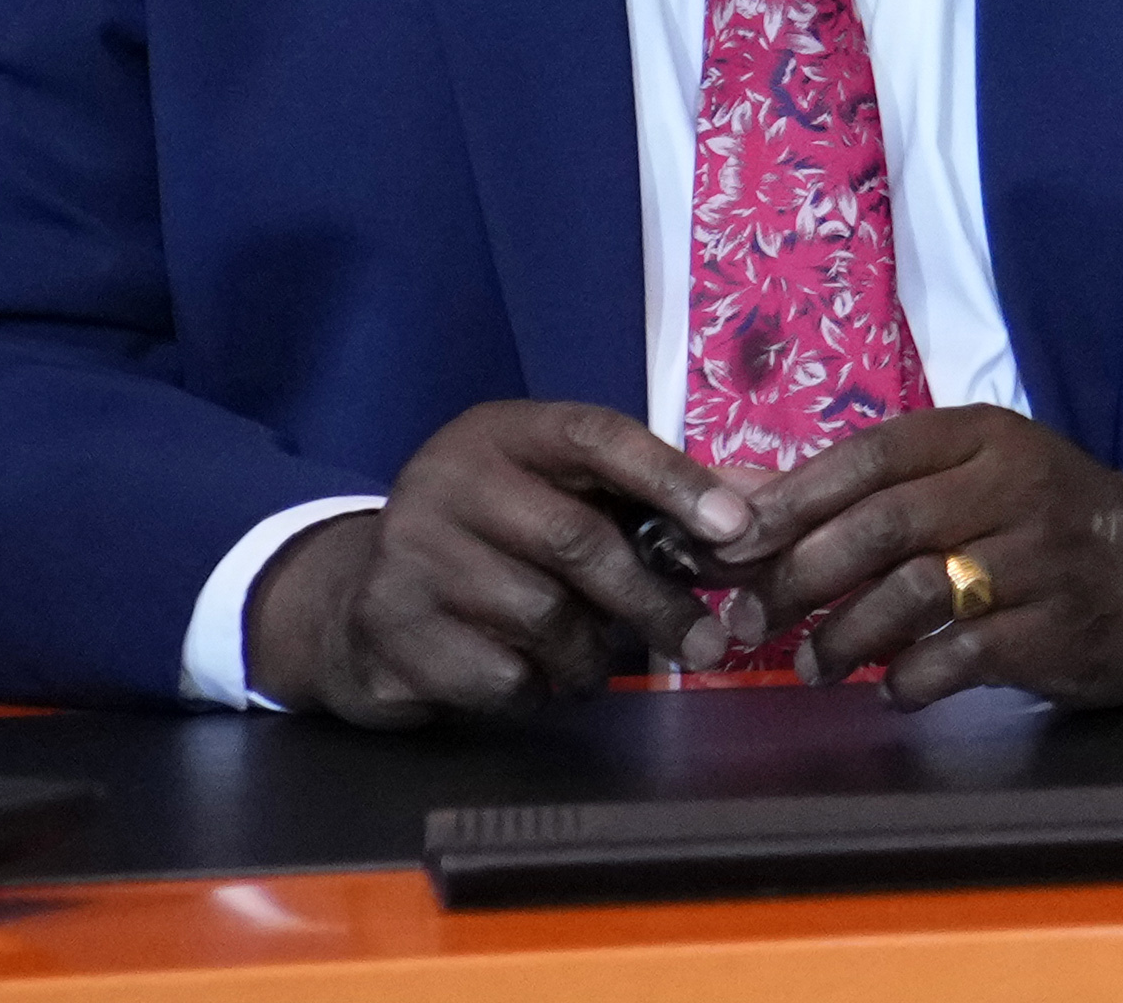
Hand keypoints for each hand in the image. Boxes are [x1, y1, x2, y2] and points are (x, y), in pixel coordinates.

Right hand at [241, 401, 748, 724]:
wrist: (355, 599)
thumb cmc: (493, 539)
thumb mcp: (560, 495)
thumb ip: (655, 498)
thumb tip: (767, 507)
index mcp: (501, 433)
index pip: (599, 438)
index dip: (674, 480)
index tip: (738, 529)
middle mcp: (446, 481)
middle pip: (579, 543)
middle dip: (656, 600)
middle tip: (708, 646)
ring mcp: (407, 556)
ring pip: (543, 617)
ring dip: (591, 655)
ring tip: (596, 661)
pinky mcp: (387, 630)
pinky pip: (499, 677)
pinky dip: (537, 689)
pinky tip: (533, 677)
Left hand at [735, 406, 1122, 707]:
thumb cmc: (1044, 522)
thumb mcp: (971, 481)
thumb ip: (865, 492)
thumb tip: (742, 504)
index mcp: (983, 438)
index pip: (871, 456)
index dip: (791, 499)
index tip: (728, 545)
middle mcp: (1013, 486)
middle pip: (883, 525)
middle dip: (801, 577)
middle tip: (753, 622)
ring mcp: (1040, 557)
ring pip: (915, 593)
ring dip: (846, 638)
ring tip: (814, 667)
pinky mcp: (1057, 627)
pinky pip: (961, 656)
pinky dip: (910, 679)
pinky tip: (893, 688)